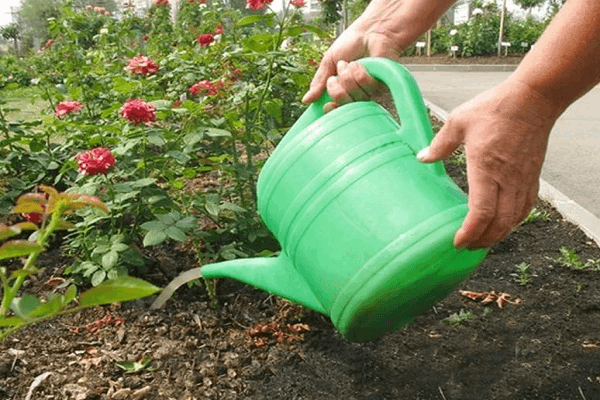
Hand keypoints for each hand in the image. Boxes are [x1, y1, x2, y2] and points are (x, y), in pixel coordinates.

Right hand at [301, 22, 401, 109]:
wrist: (370, 31)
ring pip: (355, 96)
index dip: (331, 110)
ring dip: (348, 77)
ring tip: (350, 64)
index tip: (327, 104)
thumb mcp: (328, 62)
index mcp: (342, 91)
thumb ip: (318, 82)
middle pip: (344, 106)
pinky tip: (361, 63)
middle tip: (335, 78)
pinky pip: (366, 86)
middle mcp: (356, 95)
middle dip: (336, 91)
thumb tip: (306, 100)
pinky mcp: (381, 85)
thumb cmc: (351, 44)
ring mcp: (369, 91)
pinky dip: (360, 72)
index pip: (336, 110)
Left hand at [417, 79, 561, 248]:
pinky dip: (513, 221)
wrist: (534, 98)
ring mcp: (523, 179)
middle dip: (482, 240)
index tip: (458, 241)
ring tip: (482, 240)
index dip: (470, 232)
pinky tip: (503, 223)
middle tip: (466, 247)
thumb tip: (422, 158)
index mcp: (486, 167)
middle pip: (499, 223)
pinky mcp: (533, 176)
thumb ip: (440, 143)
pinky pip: (525, 208)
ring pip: (514, 219)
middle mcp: (507, 178)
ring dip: (498, 234)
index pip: (481, 211)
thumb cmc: (496, 107)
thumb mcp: (459, 120)